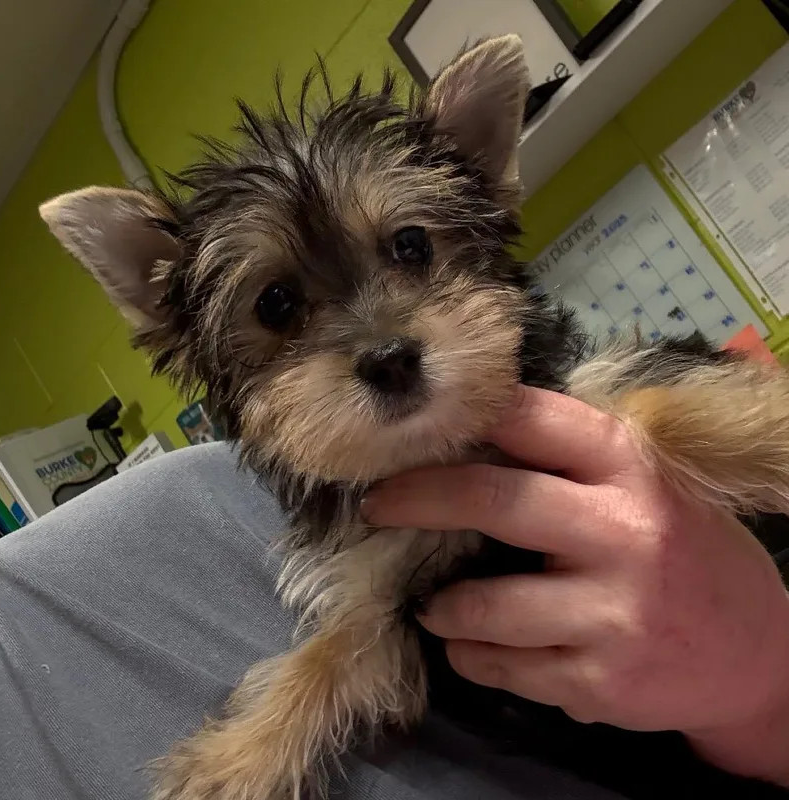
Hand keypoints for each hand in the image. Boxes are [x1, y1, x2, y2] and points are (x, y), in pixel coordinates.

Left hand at [362, 387, 788, 785]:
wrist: (757, 655)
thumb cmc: (685, 552)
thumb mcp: (645, 488)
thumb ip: (571, 465)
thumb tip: (467, 443)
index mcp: (632, 469)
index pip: (534, 419)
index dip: (465, 417)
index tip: (414, 427)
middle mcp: (624, 534)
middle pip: (496, 500)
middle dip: (419, 498)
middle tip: (377, 504)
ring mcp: (613, 613)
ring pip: (485, 604)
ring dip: (442, 603)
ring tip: (432, 602)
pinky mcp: (601, 682)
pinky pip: (503, 665)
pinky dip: (470, 652)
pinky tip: (470, 644)